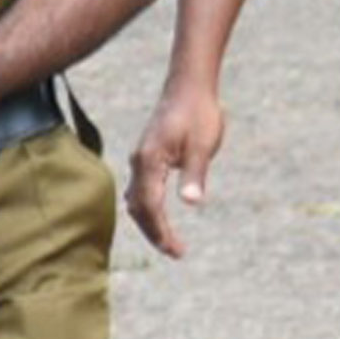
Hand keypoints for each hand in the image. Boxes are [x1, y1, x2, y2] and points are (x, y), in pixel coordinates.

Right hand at [130, 78, 229, 258]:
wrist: (190, 86)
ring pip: (137, 200)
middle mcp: (139, 162)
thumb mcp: (202, 145)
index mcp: (149, 161)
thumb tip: (192, 202)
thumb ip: (195, 174)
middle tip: (175, 252)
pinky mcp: (147, 156)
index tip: (176, 251)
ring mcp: (141, 159)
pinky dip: (148, 208)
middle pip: (139, 208)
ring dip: (150, 223)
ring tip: (169, 242)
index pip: (150, 207)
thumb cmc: (199, 113)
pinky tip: (159, 217)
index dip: (161, 232)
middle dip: (154, 233)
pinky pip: (141, 189)